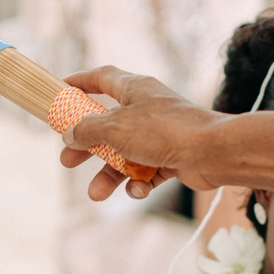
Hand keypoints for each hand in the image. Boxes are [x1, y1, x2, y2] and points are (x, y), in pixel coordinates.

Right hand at [57, 67, 218, 201]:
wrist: (212, 152)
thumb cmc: (165, 131)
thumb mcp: (116, 128)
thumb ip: (88, 130)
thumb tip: (69, 135)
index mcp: (134, 89)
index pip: (102, 78)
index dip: (80, 82)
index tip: (61, 90)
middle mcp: (147, 109)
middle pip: (108, 125)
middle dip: (87, 146)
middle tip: (68, 161)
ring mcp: (160, 134)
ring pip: (126, 155)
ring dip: (110, 175)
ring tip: (96, 194)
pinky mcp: (173, 157)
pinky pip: (148, 171)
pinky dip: (140, 182)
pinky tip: (138, 189)